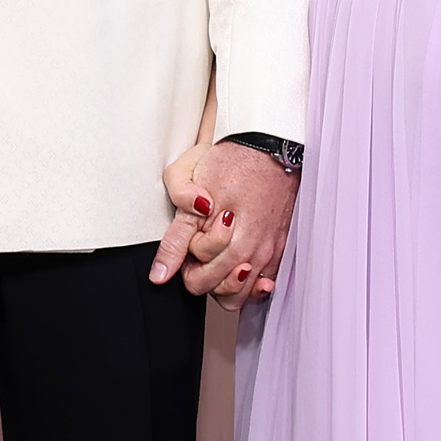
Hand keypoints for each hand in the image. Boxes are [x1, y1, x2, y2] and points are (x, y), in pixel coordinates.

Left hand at [163, 141, 296, 301]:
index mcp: (221, 237)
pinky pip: (265, 286)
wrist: (267, 144)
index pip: (193, 278)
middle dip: (202, 274)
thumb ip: (174, 234)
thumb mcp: (185, 184)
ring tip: (221, 259)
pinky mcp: (281, 248)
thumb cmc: (228, 159)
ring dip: (226, 283)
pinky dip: (252, 284)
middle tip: (201, 248)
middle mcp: (247, 249)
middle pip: (215, 289)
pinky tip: (243, 266)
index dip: (185, 260)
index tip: (190, 237)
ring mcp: (266, 251)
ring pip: (240, 296)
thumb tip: (160, 274)